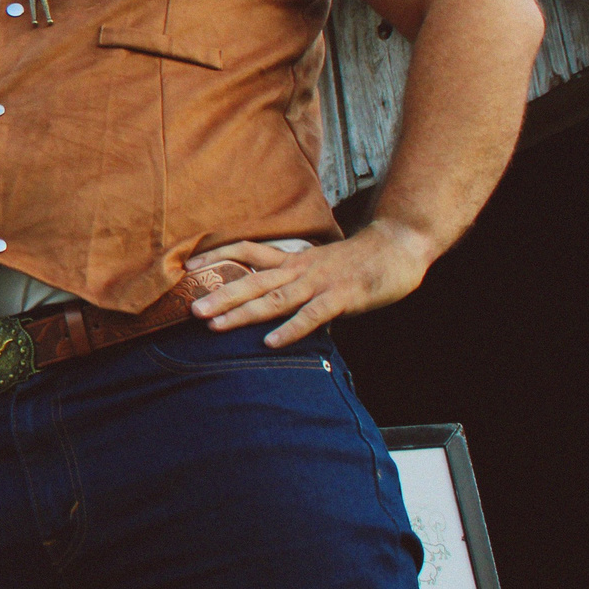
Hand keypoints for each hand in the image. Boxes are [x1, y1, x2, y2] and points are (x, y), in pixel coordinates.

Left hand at [188, 221, 433, 346]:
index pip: (248, 252)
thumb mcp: (319, 264)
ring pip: (275, 298)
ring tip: (215, 325)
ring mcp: (320, 283)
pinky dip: (291, 329)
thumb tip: (270, 298)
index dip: (219, 257)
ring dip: (243, 312)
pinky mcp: (342, 297)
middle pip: (252, 281)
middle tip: (191, 309)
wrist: (399, 245)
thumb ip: (295, 280)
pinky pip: (312, 316)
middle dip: (220, 295)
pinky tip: (270, 342)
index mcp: (293, 260)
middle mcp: (300, 269)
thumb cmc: (358, 260)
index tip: (189, 267)